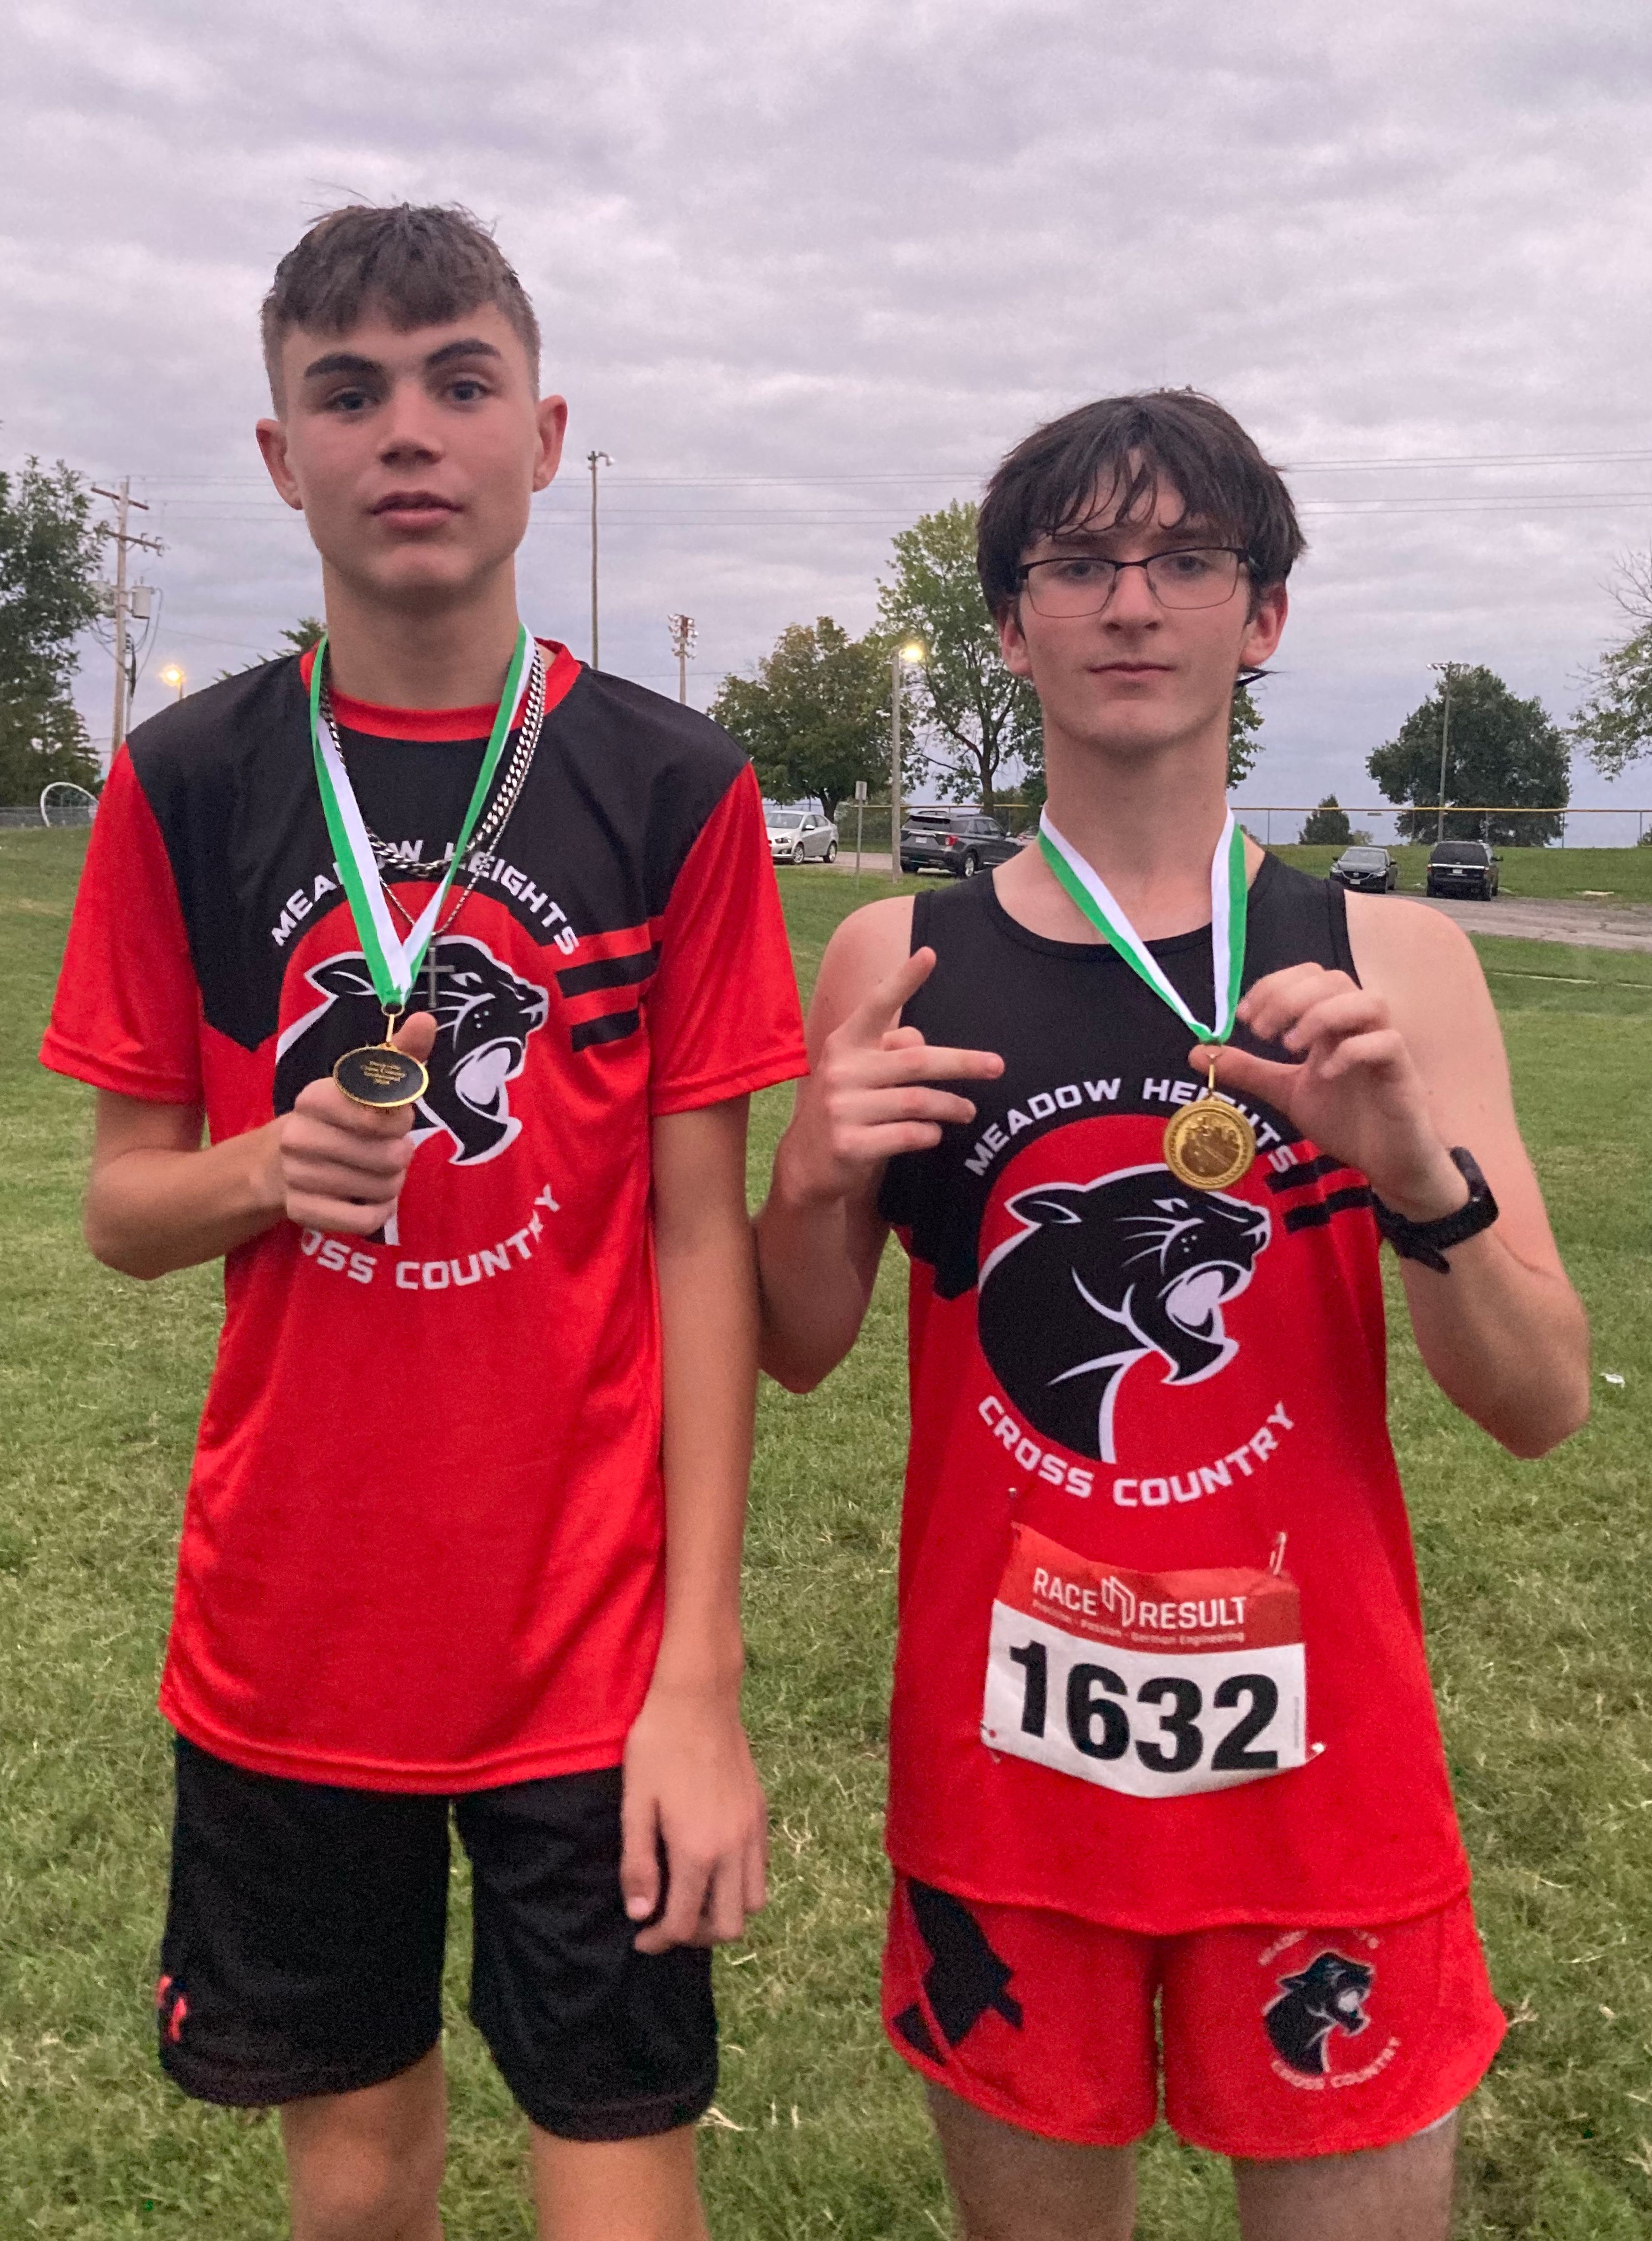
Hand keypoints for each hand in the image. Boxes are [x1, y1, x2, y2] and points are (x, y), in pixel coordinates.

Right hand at [272, 1012, 437, 1234]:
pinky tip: (369, 1198)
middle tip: (388, 1150)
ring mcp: (297, 1177)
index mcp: (314, 1097)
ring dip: (392, 1183)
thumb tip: (427, 1020)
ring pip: (383, 1189)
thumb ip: (399, 1055)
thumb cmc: (336, 1120)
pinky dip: (379, 1212)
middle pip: (389, 1156)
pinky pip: (367, 1221)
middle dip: (400, 1154)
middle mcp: (299, 1135)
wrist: (276, 1165)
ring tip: (376, 1172)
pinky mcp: (303, 1212)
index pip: (380, 1115)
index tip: (391, 1118)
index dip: (399, 1120)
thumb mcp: (362, 1085)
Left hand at [620, 1681, 766, 1952]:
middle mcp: (733, 1847)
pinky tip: (713, 1866)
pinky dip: (741, 1884)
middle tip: (668, 1920)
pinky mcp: (760, 1813)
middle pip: (730, 1926)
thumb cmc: (658, 1746)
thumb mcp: (636, 1804)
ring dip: (724, 1912)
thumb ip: (639, 1863)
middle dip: (696, 1935)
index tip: (640, 1937)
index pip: (686, 1924)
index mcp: (698, 1849)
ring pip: (754, 1902)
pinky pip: (761, 1869)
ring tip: (694, 1897)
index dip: (660, 1940)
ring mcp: (752, 1830)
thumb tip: (641, 1914)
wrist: (699, 1697)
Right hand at [778, 947, 1003, 1207]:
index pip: (876, 1005)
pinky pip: (908, 1134)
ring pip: (918, 1101)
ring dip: (951, 1106)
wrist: (808, 1164)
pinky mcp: (849, 1145)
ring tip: (968, 1110)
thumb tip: (922, 1041)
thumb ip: (890, 1051)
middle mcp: (841, 1070)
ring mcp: (842, 1109)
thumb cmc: (848, 1108)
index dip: (902, 980)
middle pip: (916, 1060)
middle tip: (996, 1066)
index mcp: (845, 1044)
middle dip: (962, 1062)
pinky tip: (933, 1133)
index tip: (929, 954)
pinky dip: (929, 1133)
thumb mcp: (861, 1072)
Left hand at [1201, 965, 1468, 1219]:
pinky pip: (1386, 1043)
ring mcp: (1385, 1046)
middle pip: (1334, 979)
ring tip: (1291, 1047)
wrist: (1387, 1161)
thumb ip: (1249, 1070)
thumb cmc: (1345, 1120)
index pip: (1309, 976)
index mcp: (1333, 1023)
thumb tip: (1198, 1052)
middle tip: (1261, 1031)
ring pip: (1368, 1001)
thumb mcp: (1286, 1091)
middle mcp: (1360, 1025)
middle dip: (1290, 997)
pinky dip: (1352, 1051)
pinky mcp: (1404, 1073)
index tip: (1244, 1016)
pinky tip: (1324, 1074)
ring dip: (1322, 1015)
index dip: (1274, 985)